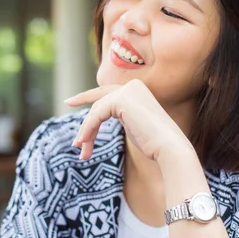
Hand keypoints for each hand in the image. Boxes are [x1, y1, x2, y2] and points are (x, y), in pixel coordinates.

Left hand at [65, 79, 191, 160]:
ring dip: (87, 132)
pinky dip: (88, 130)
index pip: (107, 93)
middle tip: (74, 141)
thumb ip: (122, 117)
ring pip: (96, 110)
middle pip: (99, 102)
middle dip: (85, 121)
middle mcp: (132, 86)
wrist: (169, 147)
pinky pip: (96, 114)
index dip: (87, 97)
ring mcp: (127, 91)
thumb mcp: (134, 126)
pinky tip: (84, 143)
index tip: (69, 101)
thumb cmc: (155, 143)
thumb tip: (102, 118)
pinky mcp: (121, 99)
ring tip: (82, 151)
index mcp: (137, 90)